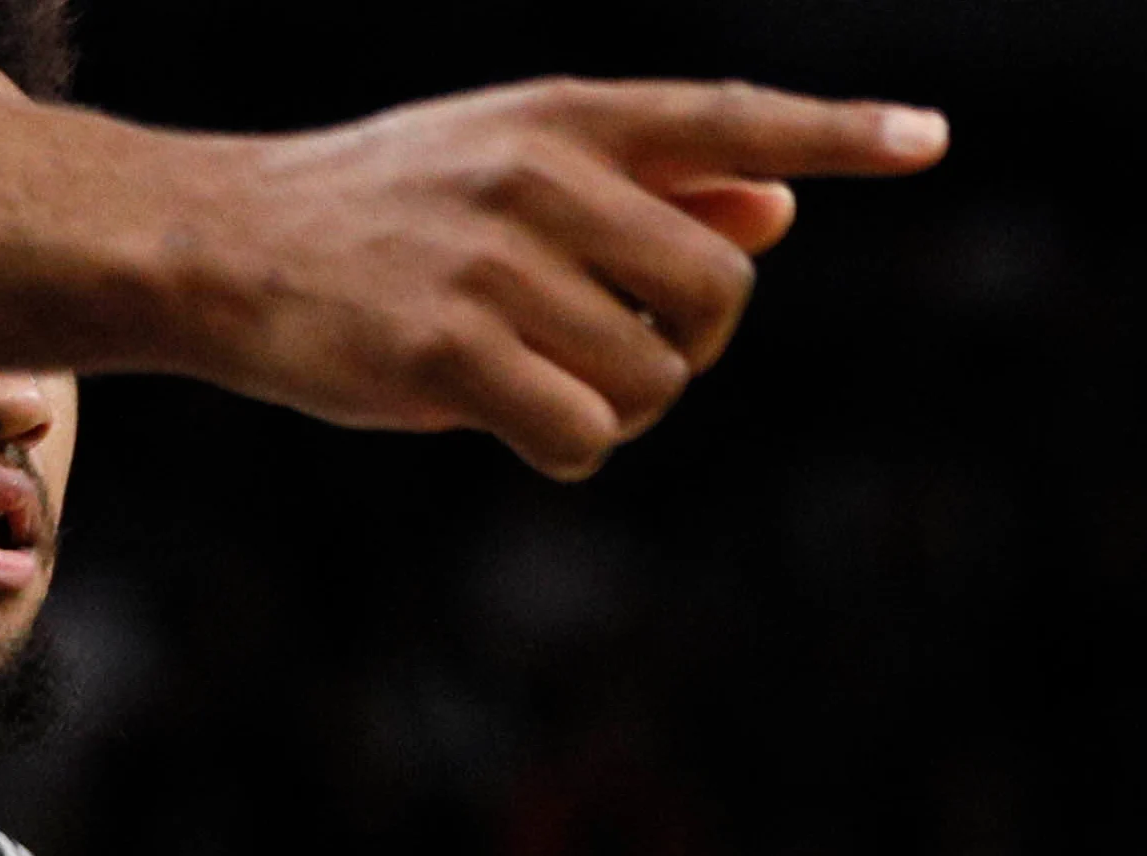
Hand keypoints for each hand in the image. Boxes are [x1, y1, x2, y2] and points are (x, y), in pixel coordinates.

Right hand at [0, 80, 948, 480]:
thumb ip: (651, 186)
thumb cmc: (389, 215)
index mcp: (564, 116)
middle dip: (689, 344)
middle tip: (603, 342)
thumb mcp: (517, 167)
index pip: (729, 116)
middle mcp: (539, 173)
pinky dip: (565, 449)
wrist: (216, 243)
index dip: (837, 135)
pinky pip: (586, 436)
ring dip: (614, 404)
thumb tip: (783, 206)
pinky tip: (503, 417)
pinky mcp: (450, 350)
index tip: (930, 139)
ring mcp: (494, 260)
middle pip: (719, 291)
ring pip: (656, 379)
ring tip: (528, 370)